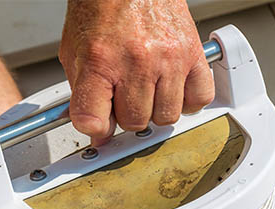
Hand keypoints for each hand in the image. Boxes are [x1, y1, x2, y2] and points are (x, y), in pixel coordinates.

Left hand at [59, 0, 213, 144]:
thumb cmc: (103, 7)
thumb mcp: (75, 51)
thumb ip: (82, 94)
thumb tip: (96, 131)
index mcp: (100, 60)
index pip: (93, 120)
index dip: (95, 129)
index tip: (99, 125)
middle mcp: (137, 61)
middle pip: (134, 123)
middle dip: (126, 114)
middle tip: (123, 96)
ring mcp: (168, 58)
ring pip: (165, 117)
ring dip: (155, 109)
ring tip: (147, 88)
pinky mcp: (192, 53)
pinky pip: (199, 99)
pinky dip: (186, 100)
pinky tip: (171, 88)